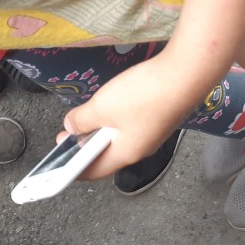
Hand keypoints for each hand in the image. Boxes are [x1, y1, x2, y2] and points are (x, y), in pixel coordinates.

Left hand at [63, 56, 193, 179]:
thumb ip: (82, 120)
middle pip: (106, 154)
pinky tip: (110, 107)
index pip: (94, 170)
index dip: (74, 168)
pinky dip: (115, 121)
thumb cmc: (145, 95)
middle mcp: (140, 149)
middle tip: (67, 133)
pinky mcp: (159, 118)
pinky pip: (130, 126)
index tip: (58, 161)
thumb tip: (71, 128)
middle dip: (84, 145)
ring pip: (119, 138)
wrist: (186, 74)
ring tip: (85, 117)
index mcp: (125, 154)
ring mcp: (152, 134)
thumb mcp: (102, 107)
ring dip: (99, 131)